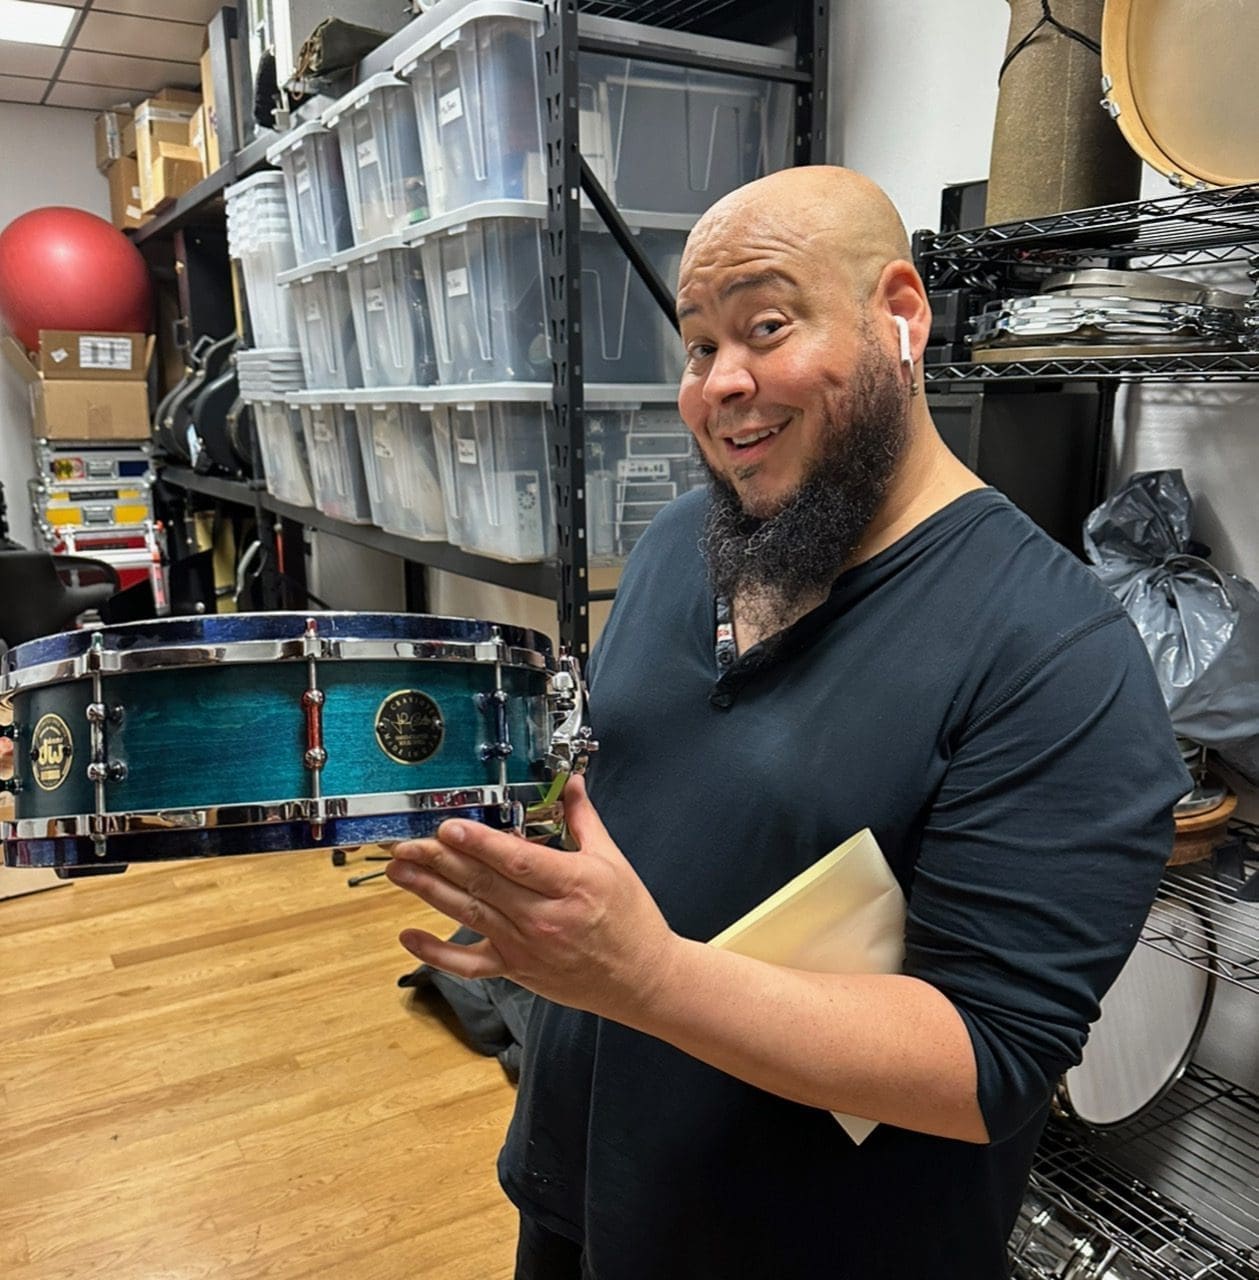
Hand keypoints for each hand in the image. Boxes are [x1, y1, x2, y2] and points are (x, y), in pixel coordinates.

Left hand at [386, 775, 679, 1021]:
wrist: (643, 979)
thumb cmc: (631, 919)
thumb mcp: (612, 861)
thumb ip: (583, 819)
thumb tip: (570, 782)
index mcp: (572, 884)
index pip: (518, 861)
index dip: (480, 844)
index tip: (449, 826)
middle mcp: (545, 918)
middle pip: (483, 884)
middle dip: (439, 860)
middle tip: (405, 842)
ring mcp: (527, 947)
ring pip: (469, 914)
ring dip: (428, 891)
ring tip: (398, 870)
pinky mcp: (517, 970)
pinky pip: (469, 964)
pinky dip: (436, 953)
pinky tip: (408, 935)